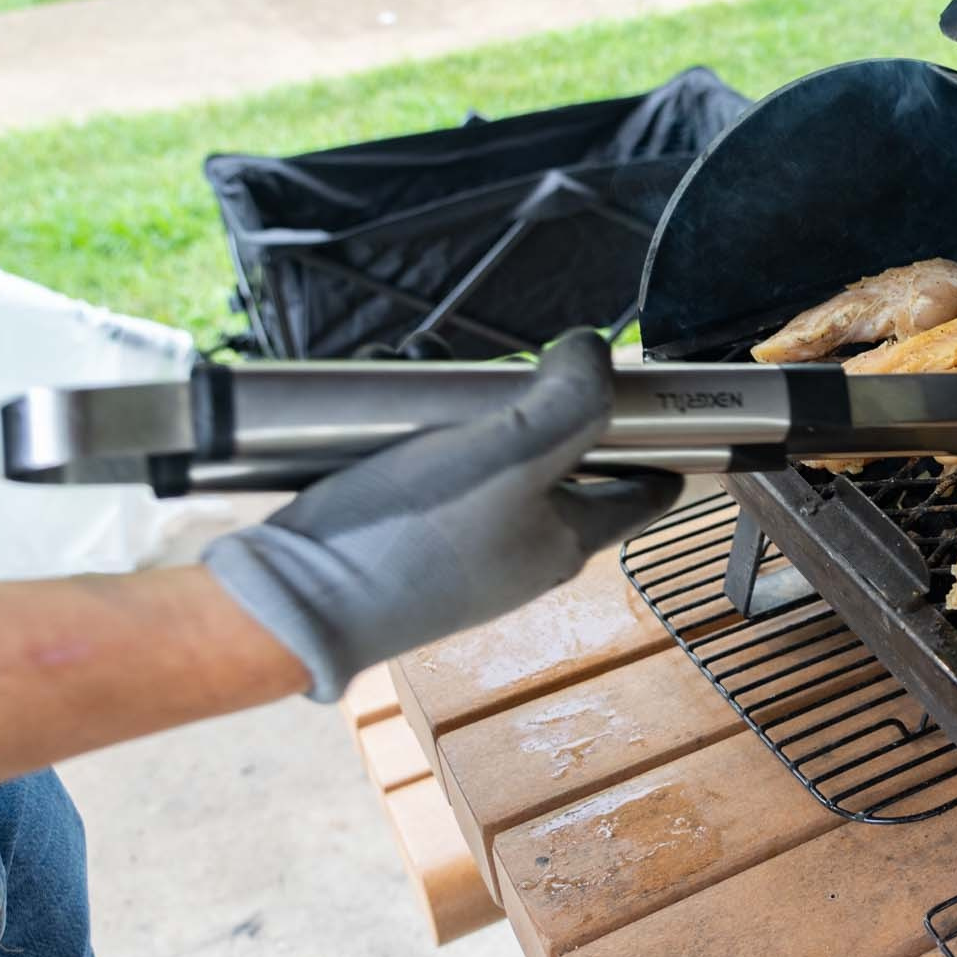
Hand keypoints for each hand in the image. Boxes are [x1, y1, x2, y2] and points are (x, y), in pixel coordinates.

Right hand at [202, 330, 681, 698]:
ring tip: (441, 385)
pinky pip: (433, 477)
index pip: (643, 493)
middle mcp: (521, 555)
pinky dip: (422, 439)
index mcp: (565, 542)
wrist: (293, 603)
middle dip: (546, 411)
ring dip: (476, 419)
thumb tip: (594, 352)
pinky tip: (393, 419)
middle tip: (522, 373)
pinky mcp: (404, 546)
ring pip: (494, 465)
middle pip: (562, 468)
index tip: (664, 408)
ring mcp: (461, 556)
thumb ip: (569, 403)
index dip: (662, 447)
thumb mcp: (508, 453)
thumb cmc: (410, 536)